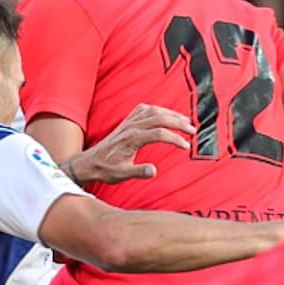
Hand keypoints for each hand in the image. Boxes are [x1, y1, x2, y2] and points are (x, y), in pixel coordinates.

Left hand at [70, 104, 193, 183]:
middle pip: (159, 118)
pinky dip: (157, 109)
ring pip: (153, 111)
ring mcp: (128, 122)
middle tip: (193, 130)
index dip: (175, 139)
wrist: (90, 163)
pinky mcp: (126, 122)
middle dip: (179, 122)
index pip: (159, 133)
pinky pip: (144, 109)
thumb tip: (154, 171)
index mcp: (131, 139)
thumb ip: (138, 172)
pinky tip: (165, 114)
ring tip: (186, 121)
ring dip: (171, 114)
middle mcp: (130, 127)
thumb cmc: (106, 170)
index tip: (186, 147)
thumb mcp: (122, 175)